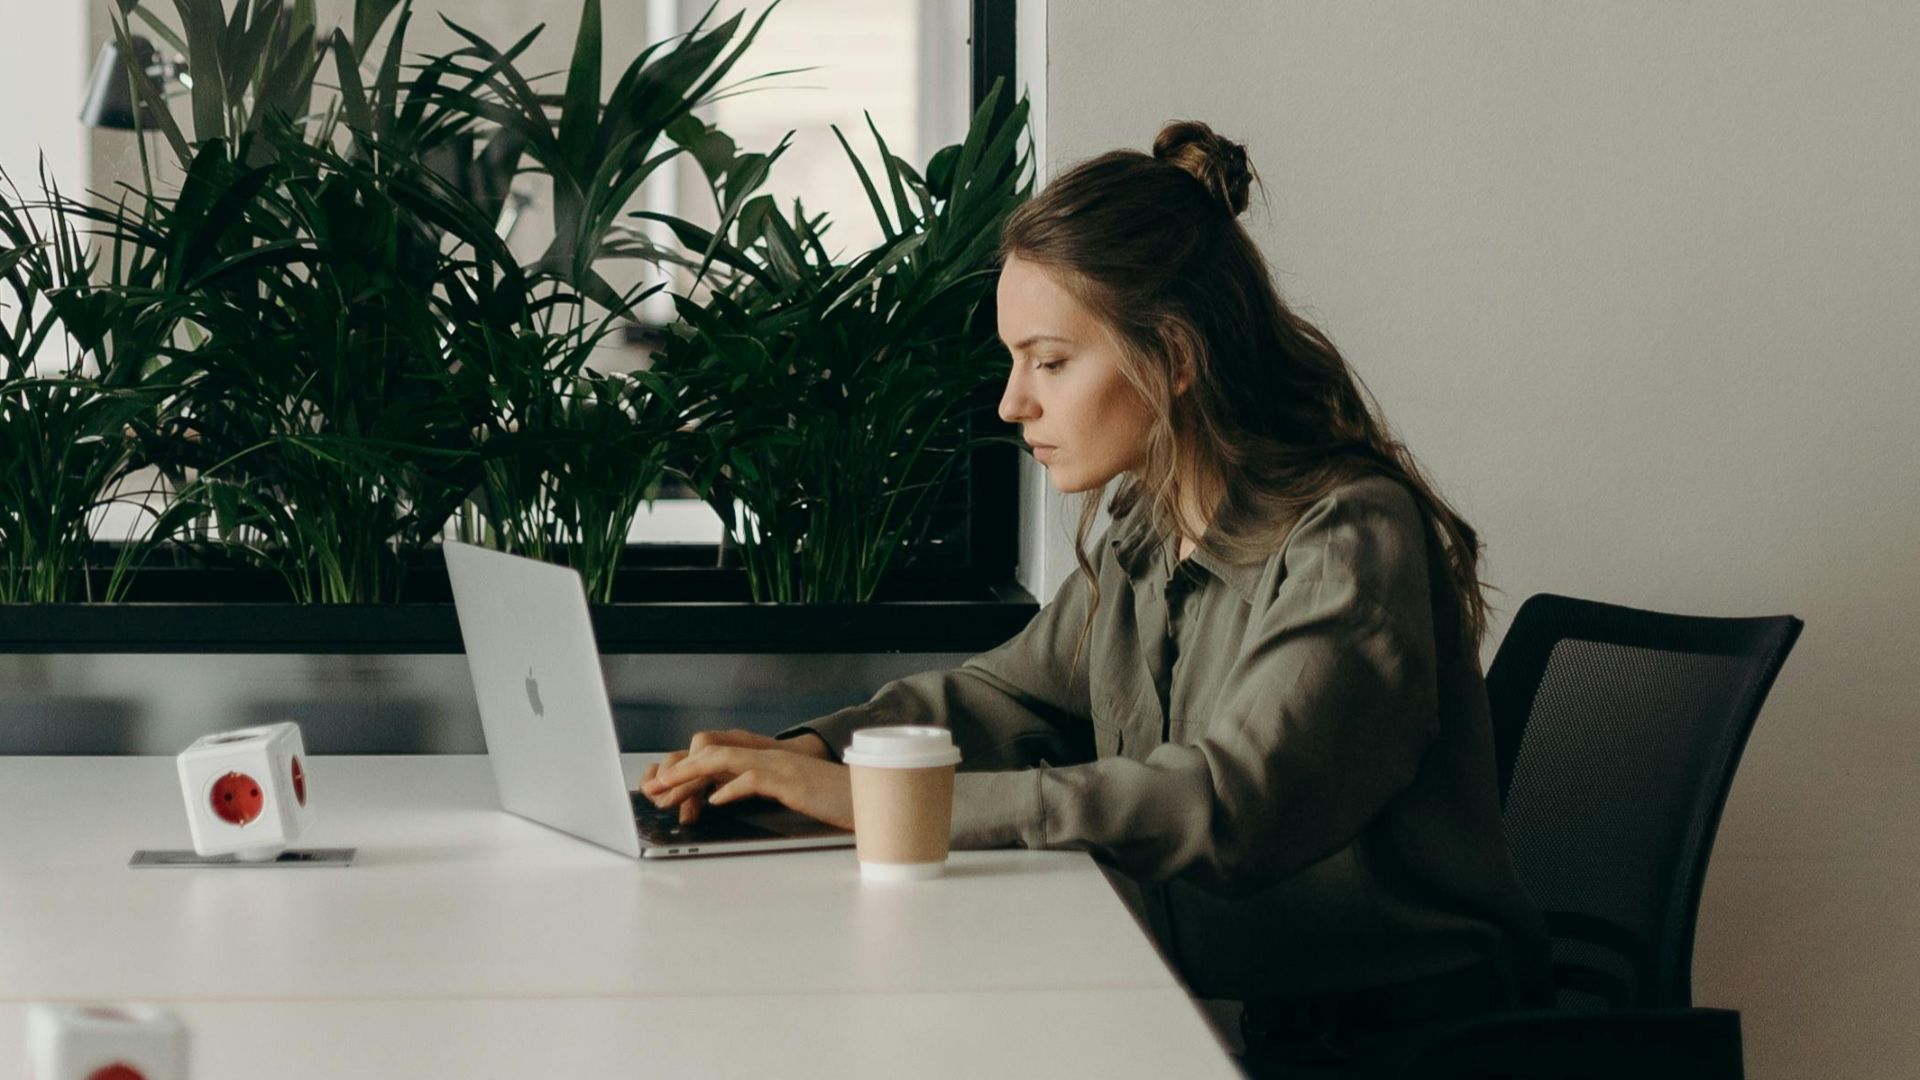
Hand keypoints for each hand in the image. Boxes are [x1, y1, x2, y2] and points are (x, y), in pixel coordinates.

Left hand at [638, 730, 841, 826]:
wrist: (868, 798)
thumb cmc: (830, 800)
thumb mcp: (786, 791)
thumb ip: (755, 786)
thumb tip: (719, 794)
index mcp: (765, 759)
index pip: (715, 756)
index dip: (685, 770)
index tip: (662, 789)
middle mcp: (768, 756)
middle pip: (712, 753)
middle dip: (678, 771)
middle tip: (652, 790)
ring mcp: (780, 766)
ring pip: (724, 759)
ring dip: (692, 775)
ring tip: (669, 791)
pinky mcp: (793, 782)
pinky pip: (755, 778)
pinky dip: (731, 788)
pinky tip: (716, 801)